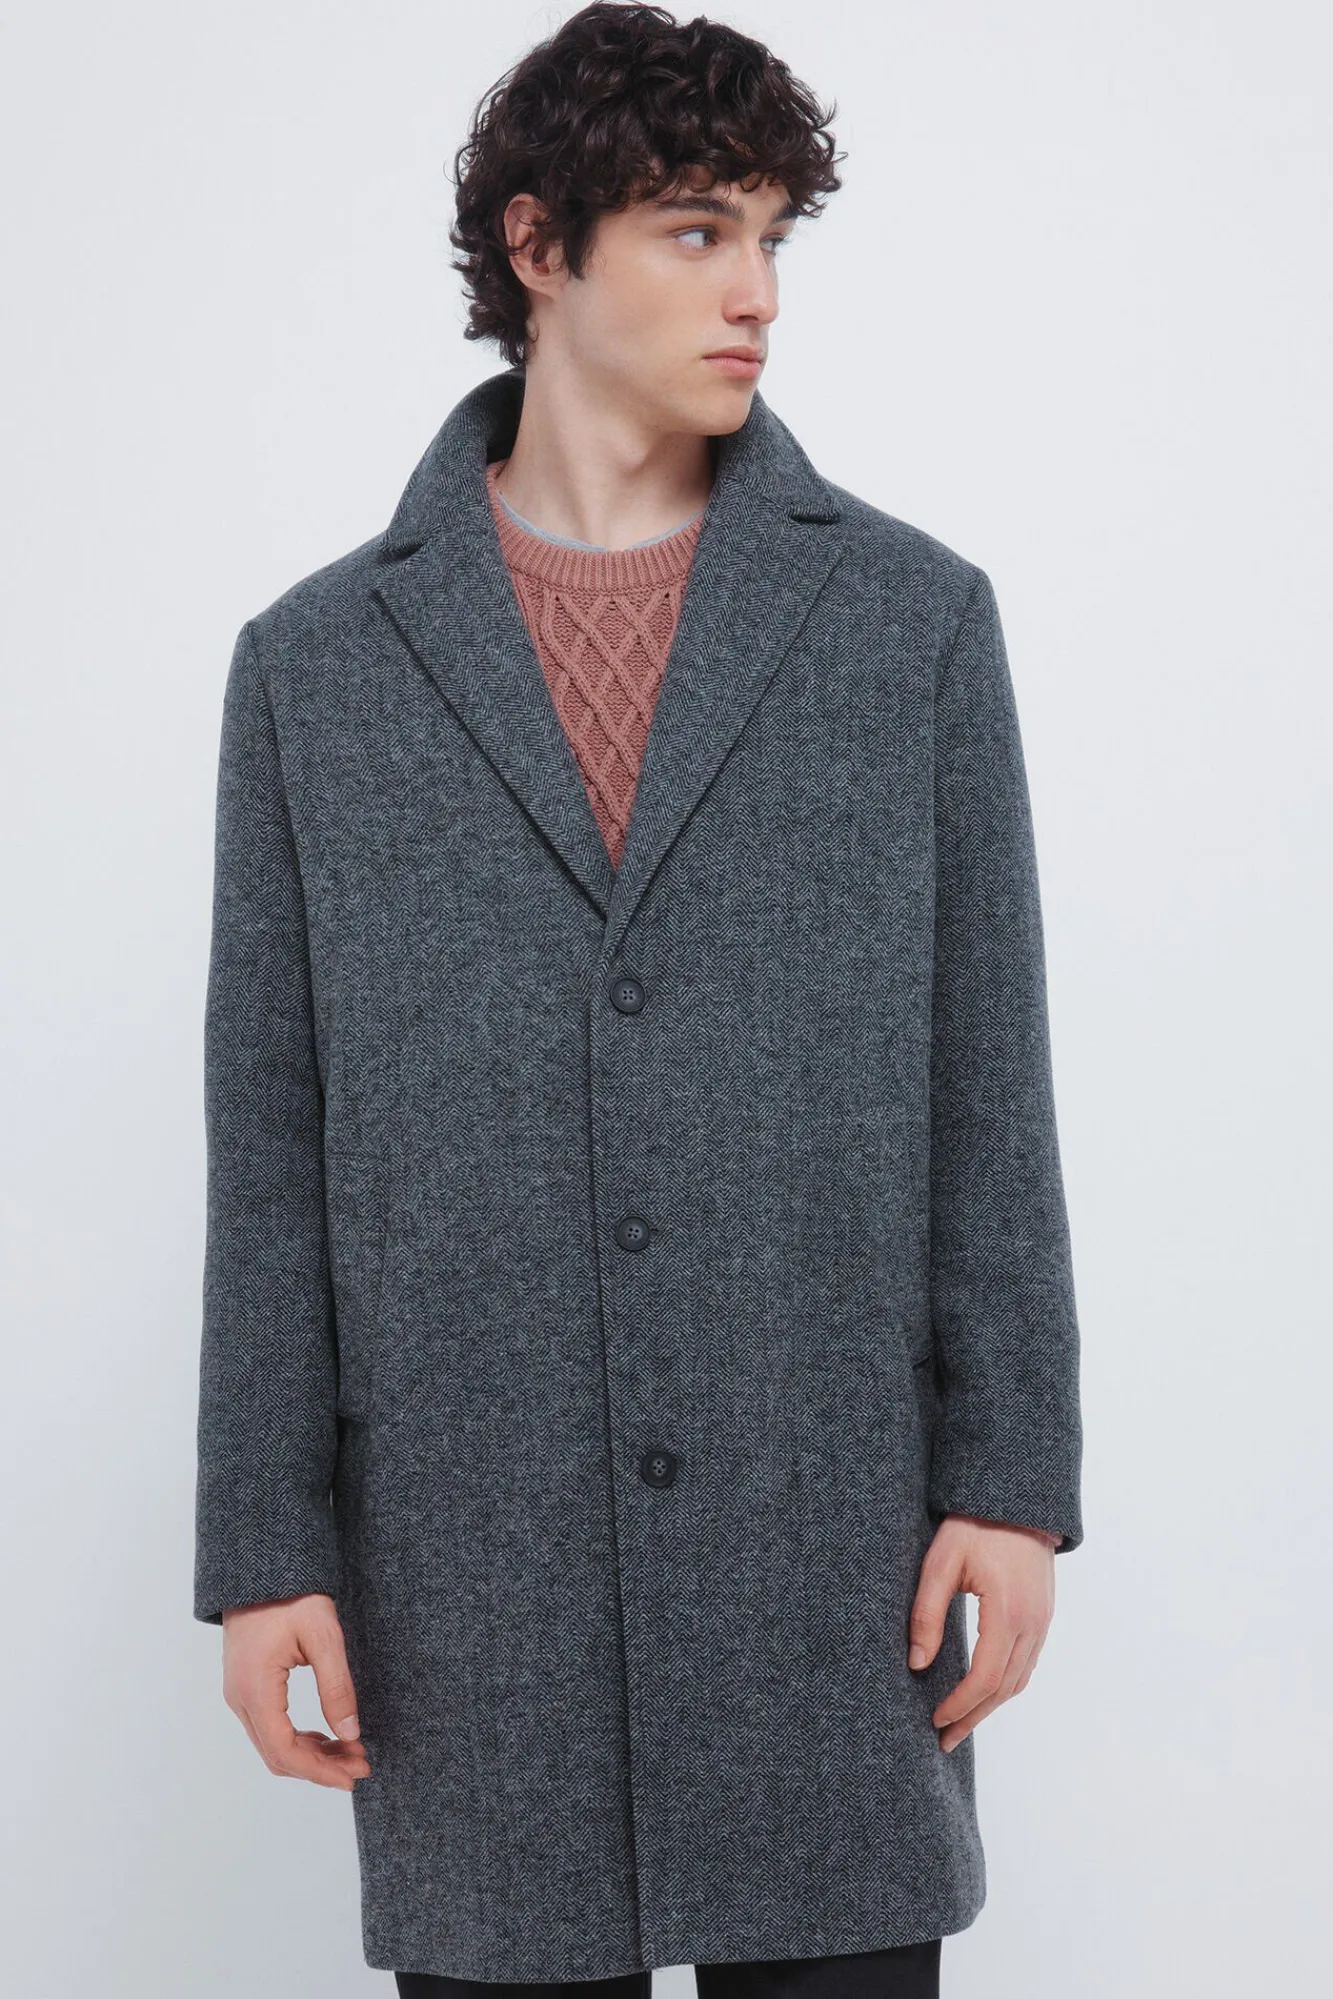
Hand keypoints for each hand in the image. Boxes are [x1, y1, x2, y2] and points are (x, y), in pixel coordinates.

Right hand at [221, 1593, 371, 1789]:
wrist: (260, 1569)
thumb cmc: (292, 1595)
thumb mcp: (323, 1636)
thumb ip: (337, 1687)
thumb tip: (350, 1734)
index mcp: (255, 1689)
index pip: (285, 1751)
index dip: (320, 1771)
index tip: (354, 1775)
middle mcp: (240, 1698)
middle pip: (277, 1755)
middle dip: (320, 1767)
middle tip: (361, 1765)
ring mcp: (239, 1693)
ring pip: (272, 1743)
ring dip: (311, 1754)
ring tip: (350, 1752)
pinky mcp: (245, 1685)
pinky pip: (269, 1726)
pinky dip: (298, 1738)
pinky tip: (326, 1735)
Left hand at [907, 1514, 1057, 1752]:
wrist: (1016, 1499)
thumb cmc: (973, 1526)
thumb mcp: (940, 1564)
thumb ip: (927, 1614)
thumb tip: (917, 1664)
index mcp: (1008, 1612)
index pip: (985, 1678)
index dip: (959, 1705)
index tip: (934, 1720)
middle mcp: (1033, 1623)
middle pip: (1005, 1688)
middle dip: (973, 1717)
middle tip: (943, 1739)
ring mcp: (1043, 1620)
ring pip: (1020, 1680)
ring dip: (990, 1706)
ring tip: (960, 1724)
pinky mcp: (1044, 1615)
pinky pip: (1027, 1662)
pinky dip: (1005, 1685)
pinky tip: (984, 1693)